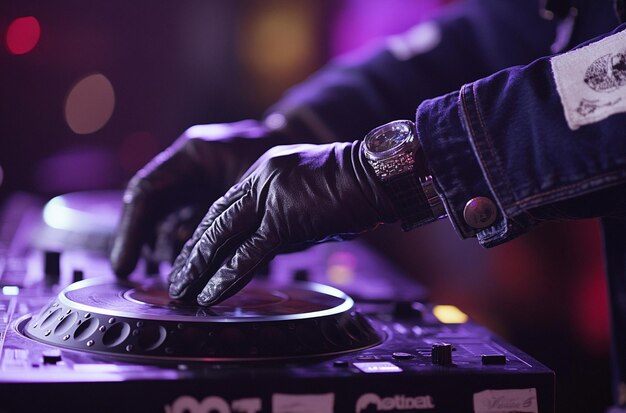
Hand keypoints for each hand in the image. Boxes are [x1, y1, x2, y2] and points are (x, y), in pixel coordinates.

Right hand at [110, 120, 295, 276]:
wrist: (302, 142)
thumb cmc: (283, 159)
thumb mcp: (255, 185)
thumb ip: (227, 217)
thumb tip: (199, 257)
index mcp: (194, 155)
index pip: (147, 191)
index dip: (131, 231)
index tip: (123, 266)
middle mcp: (188, 168)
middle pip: (148, 208)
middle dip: (140, 243)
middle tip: (135, 275)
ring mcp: (196, 183)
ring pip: (163, 221)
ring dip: (164, 249)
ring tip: (177, 273)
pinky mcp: (208, 198)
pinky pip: (184, 226)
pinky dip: (184, 247)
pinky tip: (191, 267)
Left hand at [168, 141, 396, 305]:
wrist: (375, 174)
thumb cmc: (351, 187)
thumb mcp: (308, 197)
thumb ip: (284, 216)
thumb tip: (269, 244)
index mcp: (264, 172)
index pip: (224, 206)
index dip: (205, 234)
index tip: (192, 256)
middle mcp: (260, 180)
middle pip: (215, 220)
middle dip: (193, 253)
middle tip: (175, 278)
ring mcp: (269, 197)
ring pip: (222, 235)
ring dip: (198, 267)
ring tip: (182, 291)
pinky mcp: (282, 219)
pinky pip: (248, 253)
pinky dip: (225, 276)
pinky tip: (209, 294)